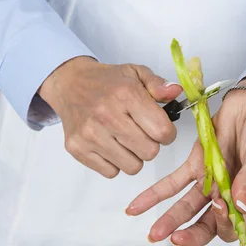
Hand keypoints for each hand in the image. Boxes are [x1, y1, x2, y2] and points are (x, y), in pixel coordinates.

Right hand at [39, 57, 181, 177]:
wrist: (69, 83)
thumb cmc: (107, 82)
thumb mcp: (136, 73)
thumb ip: (159, 84)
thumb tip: (176, 92)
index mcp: (126, 95)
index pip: (162, 132)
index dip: (167, 134)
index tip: (160, 128)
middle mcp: (107, 115)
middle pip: (149, 152)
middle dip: (151, 145)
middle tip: (141, 133)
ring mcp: (90, 134)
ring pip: (132, 167)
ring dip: (134, 156)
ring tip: (126, 139)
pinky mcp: (77, 148)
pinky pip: (111, 172)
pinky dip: (115, 163)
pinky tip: (111, 145)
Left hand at [126, 71, 245, 245]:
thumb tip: (241, 207)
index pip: (234, 226)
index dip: (224, 223)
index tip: (219, 207)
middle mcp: (229, 195)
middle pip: (207, 224)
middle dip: (190, 235)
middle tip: (174, 240)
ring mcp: (210, 181)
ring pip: (186, 208)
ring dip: (170, 221)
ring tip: (154, 234)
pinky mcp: (195, 164)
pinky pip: (172, 183)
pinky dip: (155, 194)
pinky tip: (137, 207)